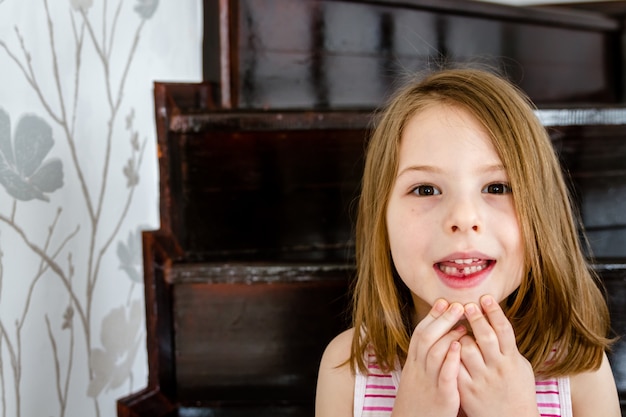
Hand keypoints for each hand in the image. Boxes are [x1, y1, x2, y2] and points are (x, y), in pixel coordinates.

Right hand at [392, 299, 465, 416]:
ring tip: (463, 323)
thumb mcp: (418, 376)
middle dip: (441, 320)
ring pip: (434, 353)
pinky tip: (459, 348)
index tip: (443, 301)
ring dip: (448, 335)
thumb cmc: (420, 400)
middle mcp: (418, 369)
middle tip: (457, 304)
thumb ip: (426, 358)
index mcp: (414, 363)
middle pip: (426, 338)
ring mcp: (428, 382)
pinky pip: (444, 376)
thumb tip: (440, 338)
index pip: (420, 334)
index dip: (431, 317)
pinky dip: (451, 360)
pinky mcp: (441, 397)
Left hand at [458, 295, 538, 416]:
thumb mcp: (519, 367)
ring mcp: (481, 379)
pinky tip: (448, 346)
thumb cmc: (516, 390)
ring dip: (460, 335)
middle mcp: (497, 368)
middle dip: (476, 318)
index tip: (485, 297)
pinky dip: (450, 354)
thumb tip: (496, 320)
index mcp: (512, 360)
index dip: (494, 312)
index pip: (504, 330)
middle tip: (467, 304)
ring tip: (457, 329)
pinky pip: (455, 366)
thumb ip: (507, 346)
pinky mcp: (466, 389)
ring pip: (467, 349)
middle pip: (486, 336)